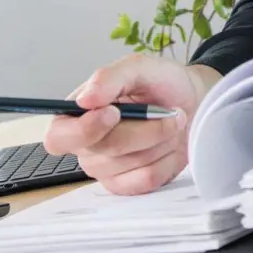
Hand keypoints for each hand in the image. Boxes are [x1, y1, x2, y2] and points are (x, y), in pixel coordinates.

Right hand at [41, 55, 221, 194]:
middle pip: (103, 150)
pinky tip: (168, 145)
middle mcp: (85, 146)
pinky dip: (166, 160)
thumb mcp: (138, 67)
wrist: (194, 103)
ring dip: (159, 140)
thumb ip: (109, 78)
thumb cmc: (161, 83)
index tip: (114, 112)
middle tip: (167, 112)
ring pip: (129, 164)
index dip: (84, 130)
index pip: (58, 137)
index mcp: (75, 116)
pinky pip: (145, 180)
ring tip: (169, 123)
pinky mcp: (129, 185)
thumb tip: (84, 100)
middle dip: (144, 129)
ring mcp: (106, 169)